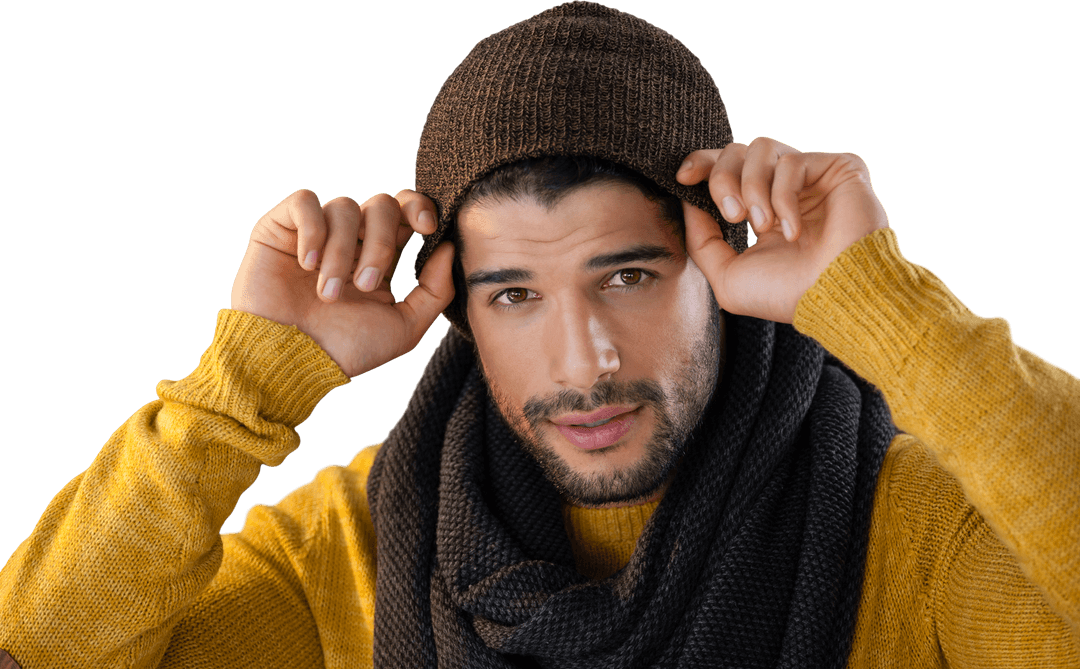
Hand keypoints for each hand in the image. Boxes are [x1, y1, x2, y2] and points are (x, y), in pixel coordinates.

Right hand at [231, 189, 453, 377]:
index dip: (420, 207)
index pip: (406, 210)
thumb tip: (449, 246)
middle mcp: (350, 239)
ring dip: (341, 254)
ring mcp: (316, 231)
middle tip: (364, 285)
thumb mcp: (404, 328)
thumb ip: (434, 290)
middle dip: (380, 243)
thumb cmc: (345, 350)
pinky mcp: (280, 228)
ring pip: (344, 208)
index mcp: (380, 256)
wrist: (290, 362)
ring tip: (328, 294)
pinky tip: (306, 265)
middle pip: (381, 205)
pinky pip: (305, 202)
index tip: (427, 228)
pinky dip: (312, 230)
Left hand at [677, 137, 889, 323]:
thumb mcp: (727, 275)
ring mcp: (814, 177)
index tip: (682, 177)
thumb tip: (688, 201)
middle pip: (737, 150)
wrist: (835, 299)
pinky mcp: (839, 168)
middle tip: (732, 215)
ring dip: (751, 186)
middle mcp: (788, 189)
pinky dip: (782, 197)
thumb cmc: (787, 295)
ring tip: (762, 225)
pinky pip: (791, 163)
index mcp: (764, 210)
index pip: (727, 168)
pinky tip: (793, 229)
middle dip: (723, 179)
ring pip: (762, 147)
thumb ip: (702, 239)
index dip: (702, 163)